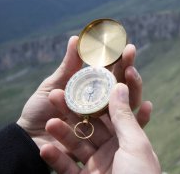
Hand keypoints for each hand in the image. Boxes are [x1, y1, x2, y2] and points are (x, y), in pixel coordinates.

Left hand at [16, 36, 144, 152]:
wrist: (31, 140)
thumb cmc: (41, 112)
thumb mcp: (54, 86)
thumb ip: (69, 66)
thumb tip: (75, 38)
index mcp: (92, 90)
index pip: (111, 72)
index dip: (118, 58)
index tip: (123, 43)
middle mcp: (104, 104)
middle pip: (123, 84)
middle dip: (128, 66)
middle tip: (130, 51)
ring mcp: (109, 121)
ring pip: (130, 102)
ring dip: (135, 86)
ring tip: (131, 72)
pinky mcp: (111, 140)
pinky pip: (132, 130)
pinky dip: (144, 118)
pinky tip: (148, 106)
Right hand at [40, 83, 160, 173]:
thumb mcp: (135, 145)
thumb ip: (125, 117)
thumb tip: (120, 85)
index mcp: (129, 139)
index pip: (116, 109)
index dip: (106, 92)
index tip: (97, 73)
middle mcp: (113, 149)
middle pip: (90, 124)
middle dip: (75, 109)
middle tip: (57, 92)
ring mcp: (97, 166)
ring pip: (76, 143)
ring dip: (61, 131)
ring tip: (48, 118)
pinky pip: (66, 168)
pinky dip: (55, 158)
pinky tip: (44, 146)